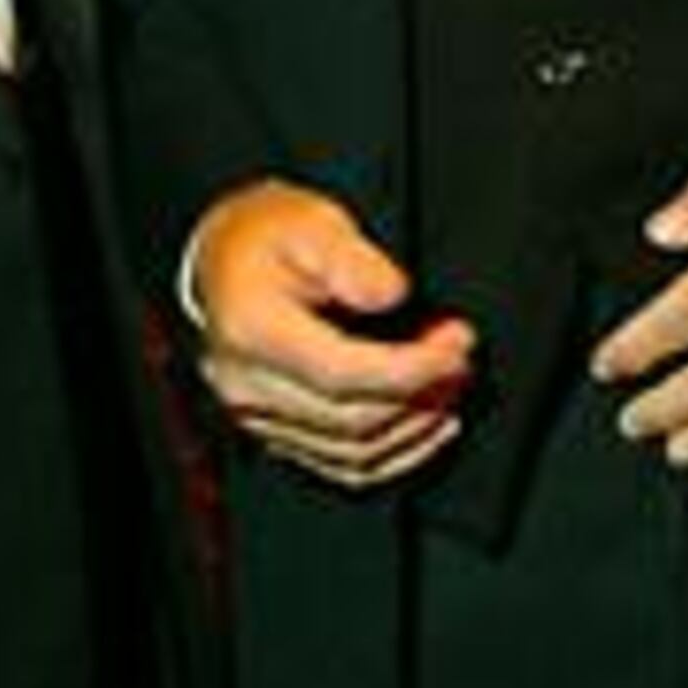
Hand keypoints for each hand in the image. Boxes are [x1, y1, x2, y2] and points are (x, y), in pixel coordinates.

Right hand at [187, 180, 477, 489]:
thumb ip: (352, 258)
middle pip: (349, 419)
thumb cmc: (269, 235)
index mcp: (251, 330)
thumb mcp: (312, 222)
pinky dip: (392, 455)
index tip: (458, 343)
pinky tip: (428, 427)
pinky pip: (339, 465)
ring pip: (349, 451)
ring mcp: (254, 416)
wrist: (224, 258)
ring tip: (452, 386)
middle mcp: (245, 385)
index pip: (341, 373)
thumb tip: (393, 295)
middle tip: (463, 358)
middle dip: (422, 394)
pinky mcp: (271, 432)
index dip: (411, 368)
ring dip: (414, 428)